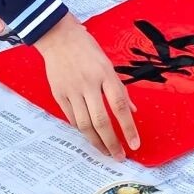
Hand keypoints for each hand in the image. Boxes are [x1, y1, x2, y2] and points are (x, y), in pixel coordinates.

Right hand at [34, 13, 139, 159]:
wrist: (58, 37)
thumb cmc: (87, 48)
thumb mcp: (108, 63)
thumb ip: (119, 88)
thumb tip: (132, 110)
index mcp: (105, 74)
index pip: (120, 106)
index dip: (128, 128)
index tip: (135, 144)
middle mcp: (89, 83)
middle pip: (101, 121)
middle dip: (112, 143)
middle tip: (119, 156)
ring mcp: (72, 90)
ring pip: (85, 124)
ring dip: (96, 142)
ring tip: (105, 152)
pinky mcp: (59, 94)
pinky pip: (72, 118)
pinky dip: (82, 130)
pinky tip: (89, 136)